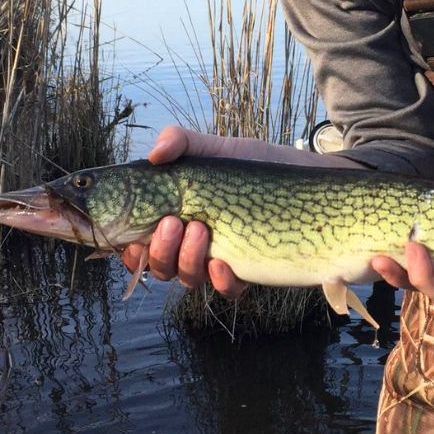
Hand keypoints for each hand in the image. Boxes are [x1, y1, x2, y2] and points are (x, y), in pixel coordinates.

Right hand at [122, 126, 360, 296]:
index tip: (128, 238)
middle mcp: (192, 244)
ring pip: (187, 279)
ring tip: (201, 229)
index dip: (126, 248)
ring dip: (186, 260)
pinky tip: (224, 263)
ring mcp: (220, 259)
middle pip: (158, 266)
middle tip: (173, 222)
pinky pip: (227, 290)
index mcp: (175, 218)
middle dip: (158, 250)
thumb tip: (154, 154)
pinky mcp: (249, 270)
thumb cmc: (256, 166)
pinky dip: (220, 280)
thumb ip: (182, 143)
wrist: (307, 180)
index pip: (137, 242)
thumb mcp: (218, 147)